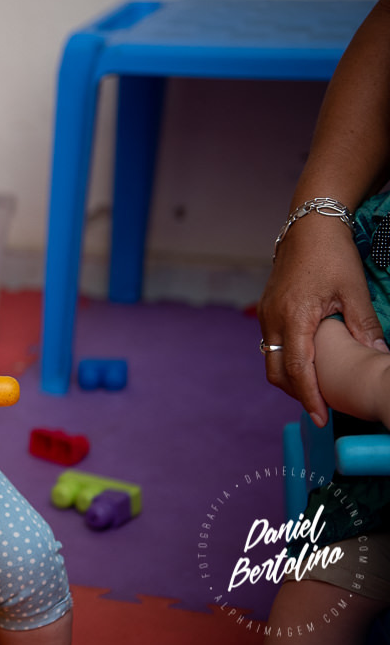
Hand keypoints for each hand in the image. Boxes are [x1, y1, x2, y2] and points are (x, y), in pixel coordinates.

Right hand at [257, 215, 386, 426]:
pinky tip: (307, 362)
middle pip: (276, 371)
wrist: (308, 227)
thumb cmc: (331, 255)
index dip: (309, 396)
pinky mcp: (266, 310)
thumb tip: (379, 357)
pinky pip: (271, 345)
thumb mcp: (354, 290)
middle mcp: (272, 319)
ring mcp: (265, 315)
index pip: (297, 368)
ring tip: (315, 389)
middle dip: (297, 394)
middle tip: (320, 409)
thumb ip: (364, 326)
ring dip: (290, 378)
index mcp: (293, 317)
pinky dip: (286, 361)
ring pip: (271, 360)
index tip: (320, 417)